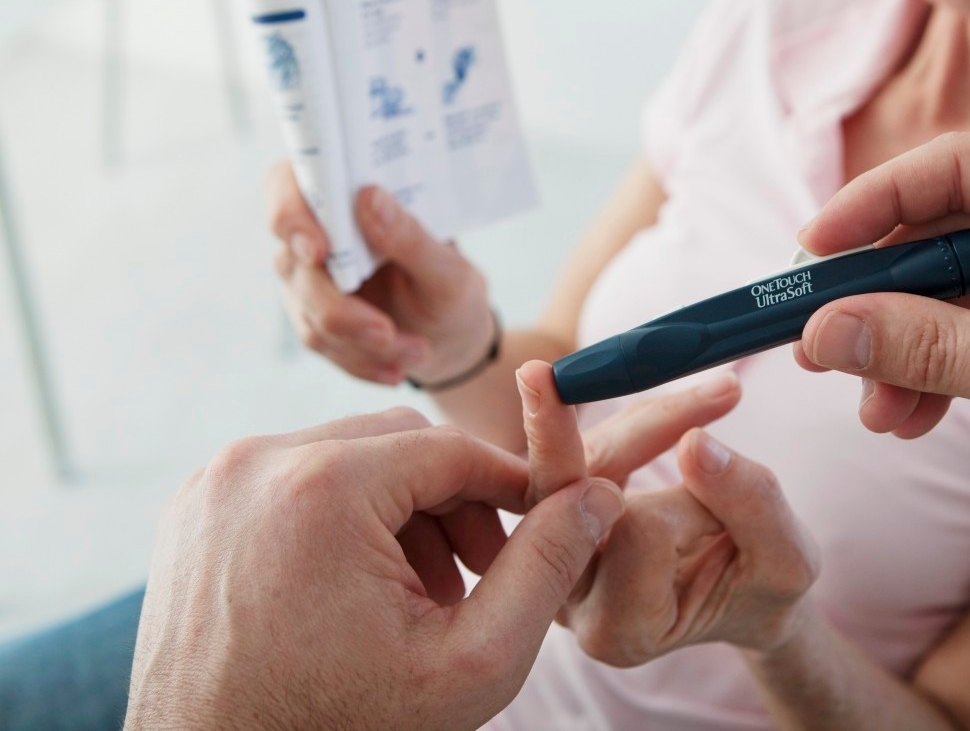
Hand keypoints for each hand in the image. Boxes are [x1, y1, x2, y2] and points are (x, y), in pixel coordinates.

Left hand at [125, 407, 623, 730]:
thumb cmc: (340, 729)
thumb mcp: (471, 662)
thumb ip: (546, 568)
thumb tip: (596, 493)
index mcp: (321, 486)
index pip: (452, 447)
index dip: (509, 484)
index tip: (541, 523)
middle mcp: (257, 463)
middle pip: (400, 443)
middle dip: (454, 500)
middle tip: (480, 570)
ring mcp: (216, 482)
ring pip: (349, 455)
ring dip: (399, 507)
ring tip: (420, 589)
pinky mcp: (197, 505)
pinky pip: (296, 478)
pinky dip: (341, 514)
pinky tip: (359, 585)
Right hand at [268, 163, 494, 385]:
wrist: (449, 337)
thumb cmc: (450, 290)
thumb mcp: (449, 269)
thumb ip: (411, 236)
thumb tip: (370, 197)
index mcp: (346, 199)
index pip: (288, 185)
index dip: (291, 213)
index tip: (318, 250)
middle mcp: (316, 235)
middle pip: (296, 265)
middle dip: (341, 310)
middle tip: (387, 333)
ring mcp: (307, 279)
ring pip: (311, 314)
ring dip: (365, 343)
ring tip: (418, 351)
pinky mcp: (311, 319)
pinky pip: (323, 343)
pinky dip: (362, 361)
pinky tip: (395, 368)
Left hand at [518, 363, 820, 666]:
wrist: (742, 594)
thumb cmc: (763, 587)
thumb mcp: (785, 560)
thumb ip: (749, 505)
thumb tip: (695, 443)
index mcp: (621, 628)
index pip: (640, 536)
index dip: (694, 503)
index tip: (733, 506)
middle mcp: (570, 597)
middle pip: (564, 496)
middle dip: (563, 431)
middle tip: (535, 374)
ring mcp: (555, 555)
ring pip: (570, 460)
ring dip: (639, 419)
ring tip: (712, 394)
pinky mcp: (555, 514)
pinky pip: (577, 448)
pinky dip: (629, 420)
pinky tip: (672, 409)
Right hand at [794, 132, 969, 555]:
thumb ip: (932, 347)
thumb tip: (823, 330)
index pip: (958, 166)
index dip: (873, 205)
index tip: (810, 255)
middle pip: (948, 230)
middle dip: (886, 301)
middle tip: (825, 351)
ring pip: (957, 286)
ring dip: (908, 348)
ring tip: (878, 411)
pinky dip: (942, 368)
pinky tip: (912, 415)